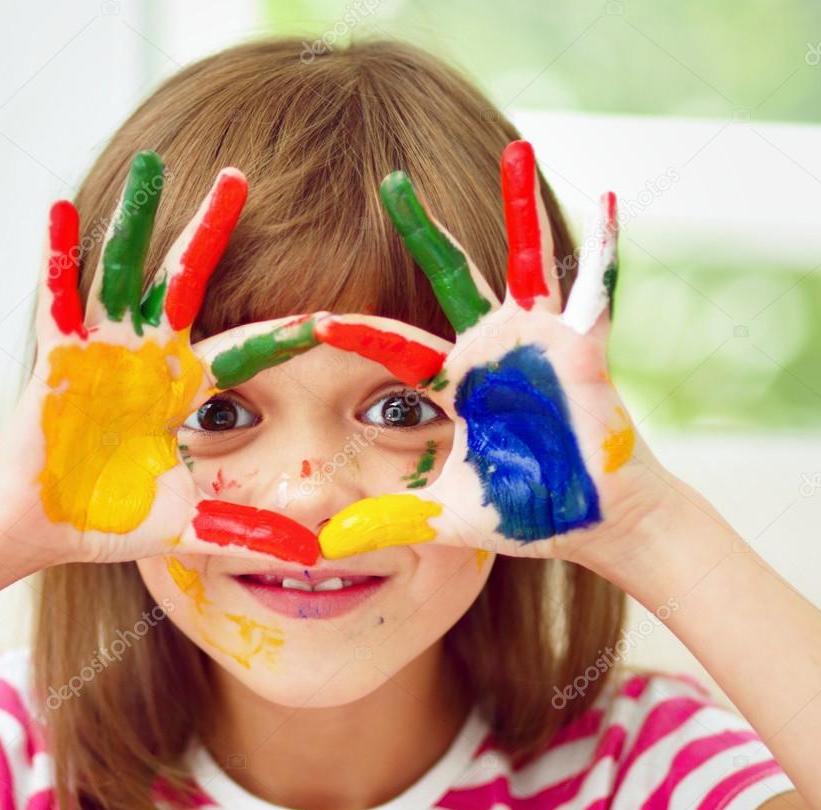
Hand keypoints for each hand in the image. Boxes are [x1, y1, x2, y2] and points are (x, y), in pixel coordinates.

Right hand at [0, 150, 327, 568]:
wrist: (42, 526)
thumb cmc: (113, 520)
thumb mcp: (190, 529)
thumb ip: (248, 536)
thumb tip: (312, 557)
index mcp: (185, 390)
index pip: (247, 351)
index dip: (286, 334)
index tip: (332, 314)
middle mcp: (148, 356)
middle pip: (186, 280)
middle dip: (211, 230)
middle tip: (240, 175)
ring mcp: (101, 349)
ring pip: (122, 272)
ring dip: (134, 220)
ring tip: (150, 166)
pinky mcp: (57, 356)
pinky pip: (57, 299)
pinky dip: (57, 257)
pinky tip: (58, 208)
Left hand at [314, 139, 668, 564]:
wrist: (594, 517)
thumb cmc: (527, 509)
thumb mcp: (447, 515)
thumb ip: (387, 523)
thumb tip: (320, 551)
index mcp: (451, 382)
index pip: (389, 346)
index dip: (350, 333)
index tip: (305, 317)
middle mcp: (489, 349)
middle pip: (448, 275)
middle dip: (421, 228)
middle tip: (390, 178)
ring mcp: (537, 341)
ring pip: (522, 262)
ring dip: (518, 207)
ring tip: (517, 148)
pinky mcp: (581, 347)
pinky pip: (595, 292)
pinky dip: (606, 252)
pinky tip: (615, 203)